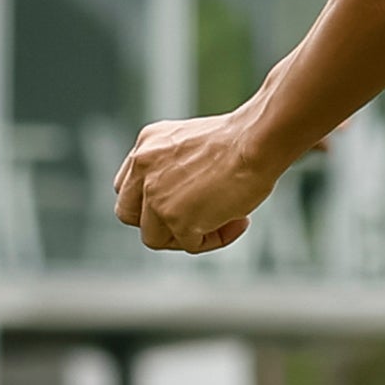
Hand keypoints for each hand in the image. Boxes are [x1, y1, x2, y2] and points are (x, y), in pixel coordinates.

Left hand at [113, 113, 280, 253]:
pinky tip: (239, 221)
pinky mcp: (176, 219)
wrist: (257, 140)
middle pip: (128, 214)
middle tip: (193, 220)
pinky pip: (190, 245)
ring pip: (155, 237)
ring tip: (225, 219)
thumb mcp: (190, 143)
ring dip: (188, 236)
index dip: (149, 201)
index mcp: (145, 144)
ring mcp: (156, 195)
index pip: (127, 186)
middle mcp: (143, 167)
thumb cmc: (240, 139)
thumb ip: (172, 167)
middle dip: (156, 224)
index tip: (179, 202)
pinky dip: (217, 239)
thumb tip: (180, 200)